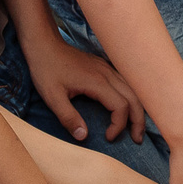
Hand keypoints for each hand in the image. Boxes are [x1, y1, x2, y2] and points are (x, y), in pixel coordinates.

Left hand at [22, 31, 147, 142]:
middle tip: (136, 139)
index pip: (120, 107)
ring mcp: (107, 68)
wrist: (44, 44)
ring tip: (136, 127)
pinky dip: (131, 98)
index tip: (108, 137)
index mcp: (97, 82)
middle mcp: (107, 74)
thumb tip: (83, 136)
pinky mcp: (103, 66)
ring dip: (137, 109)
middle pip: (134, 98)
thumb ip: (68, 118)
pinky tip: (128, 107)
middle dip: (138, 121)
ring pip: (133, 90)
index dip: (118, 125)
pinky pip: (125, 83)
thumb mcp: (52, 97)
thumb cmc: (46, 69)